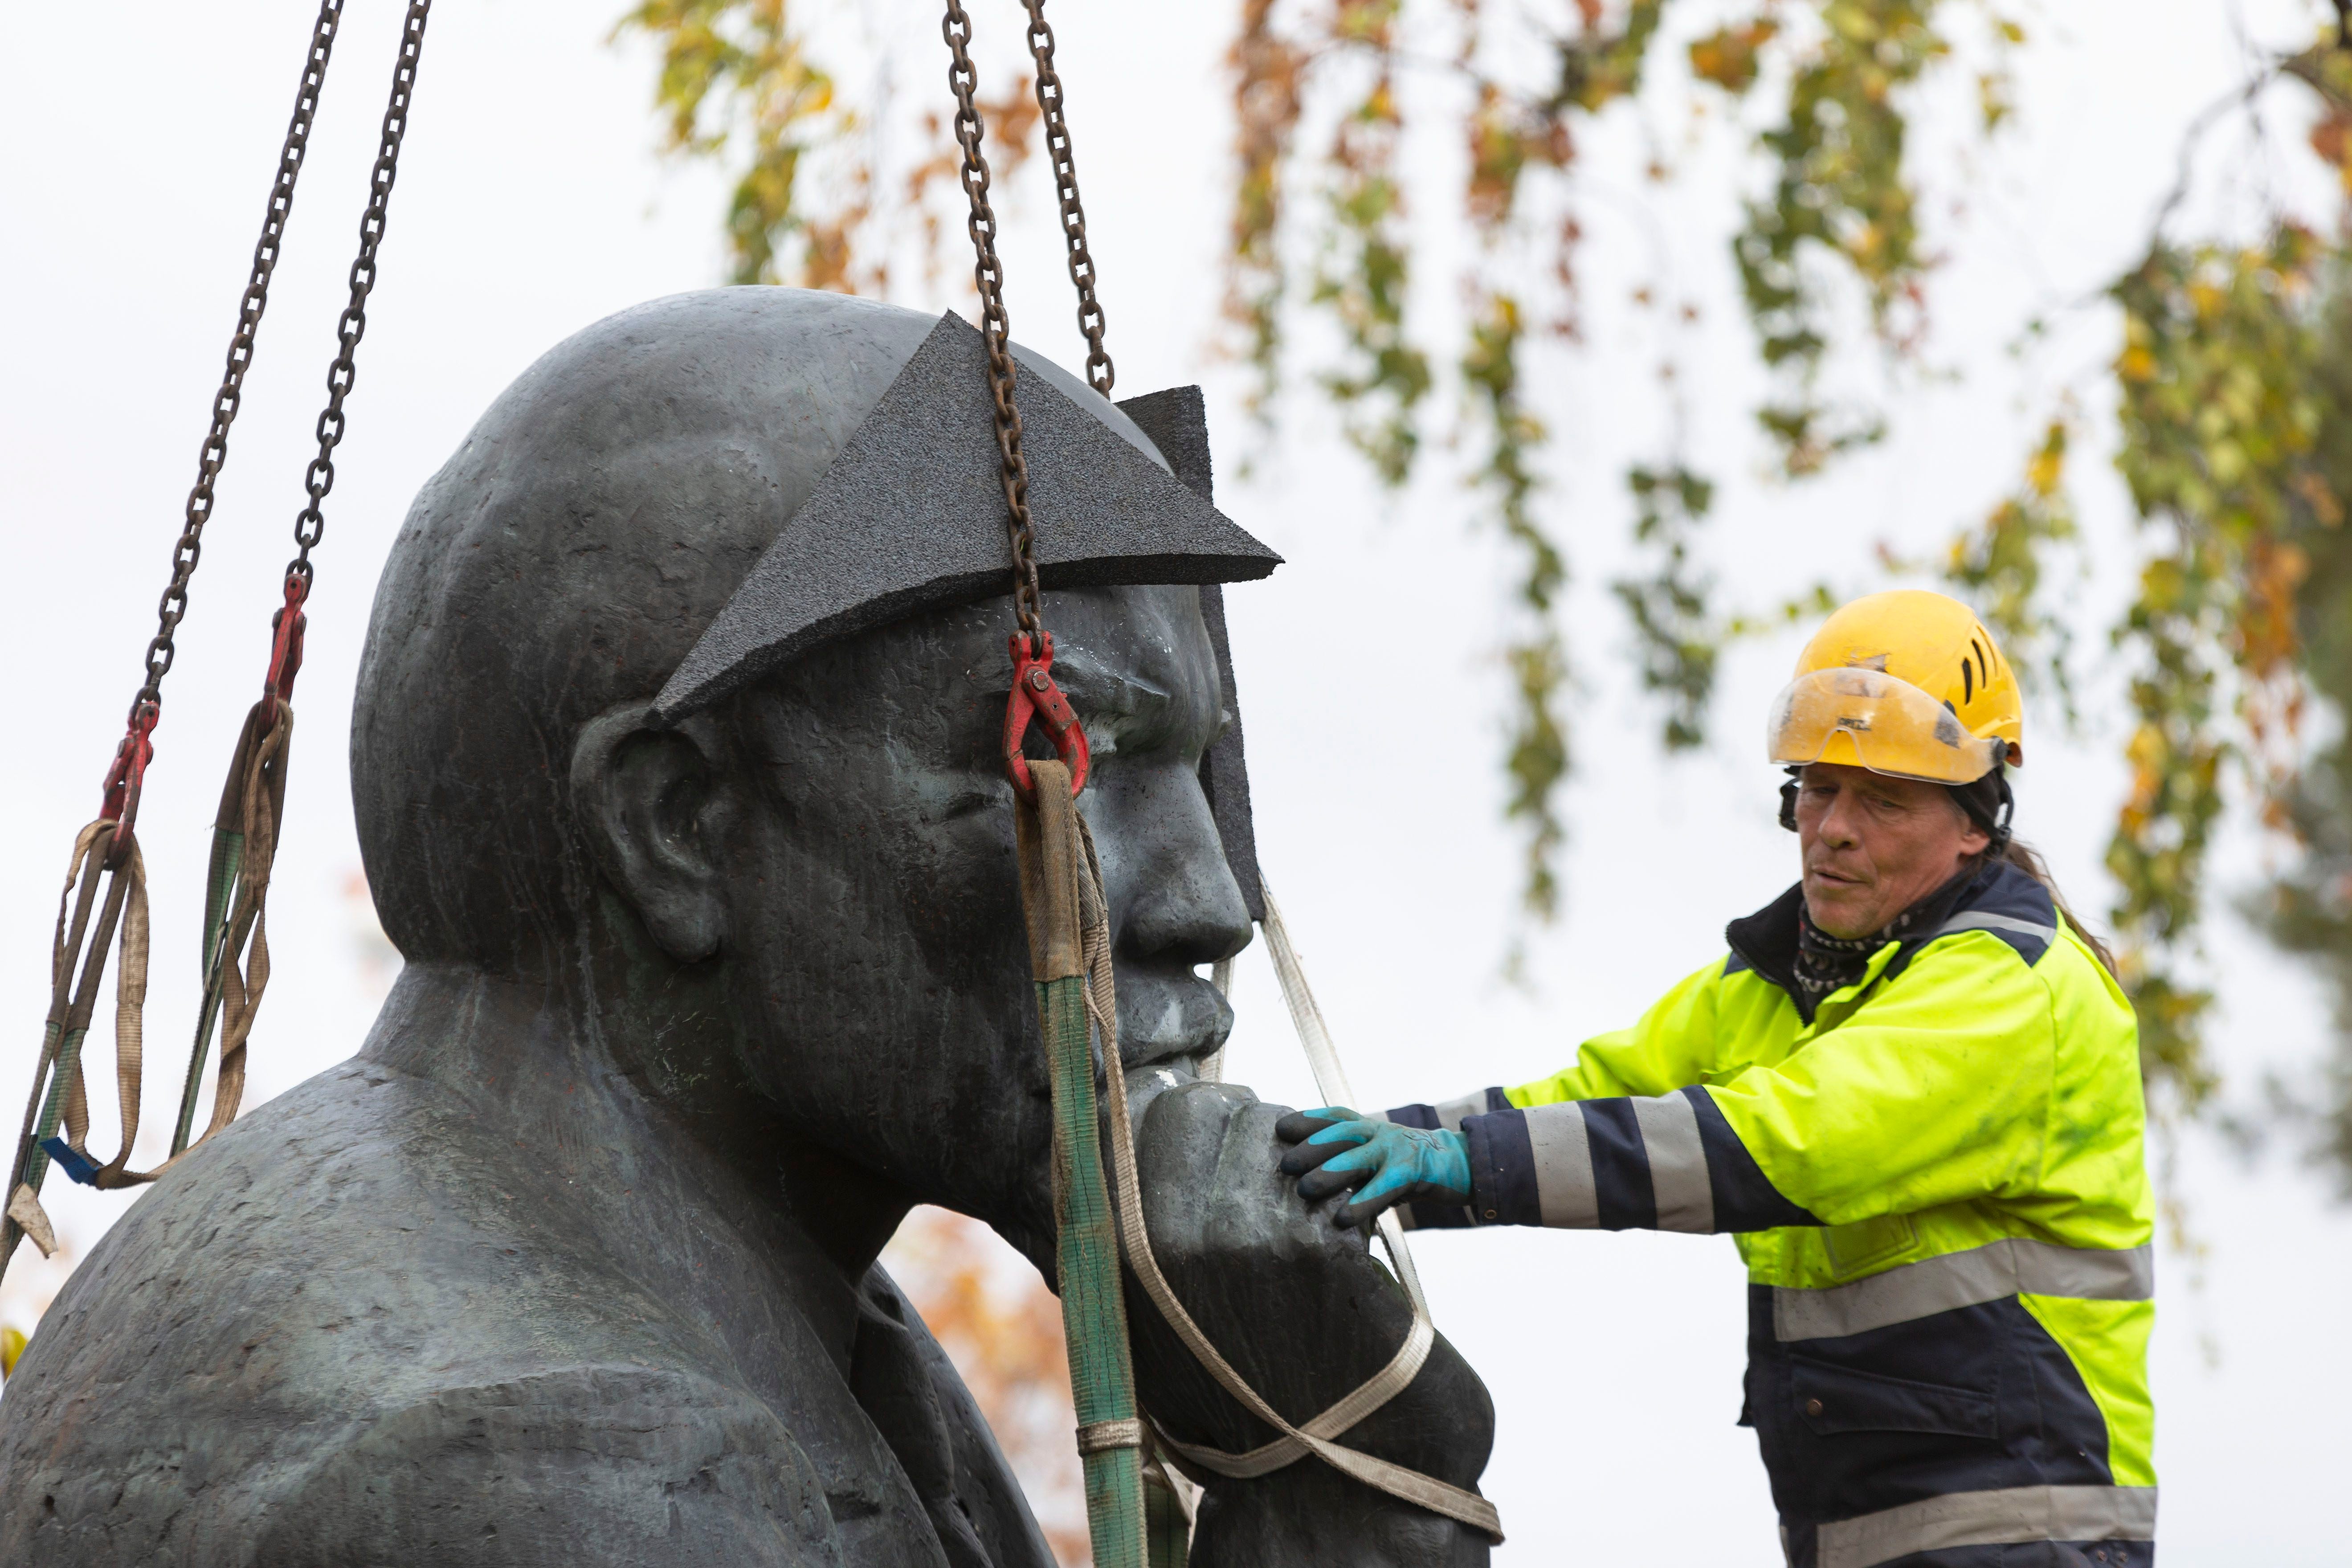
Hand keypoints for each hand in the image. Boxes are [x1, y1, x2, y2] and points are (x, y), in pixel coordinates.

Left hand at [1275, 1108, 1470, 1228]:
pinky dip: (1363, 1202)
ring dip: (1330, 1172)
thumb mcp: (1378, 1158)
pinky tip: (1343, 1218)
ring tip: (1305, 1190)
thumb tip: (1307, 1187)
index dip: (1309, 1119)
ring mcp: (1397, 1150)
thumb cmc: (1407, 1167)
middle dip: (1311, 1147)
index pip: (1337, 1116)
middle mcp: (1380, 1133)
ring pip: (1359, 1158)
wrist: (1460, 1164)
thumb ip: (1351, 1165)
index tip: (1280, 1128)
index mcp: (1370, 1128)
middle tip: (1285, 1165)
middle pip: (1342, 1134)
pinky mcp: (1413, 1172)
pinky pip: (1385, 1187)